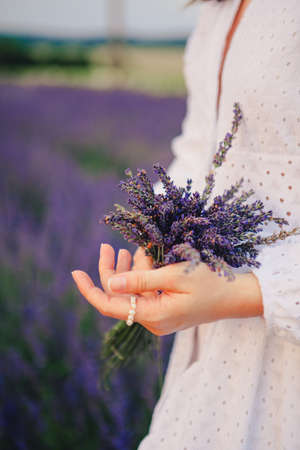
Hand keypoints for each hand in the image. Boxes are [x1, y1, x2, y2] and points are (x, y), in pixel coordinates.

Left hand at [71, 243, 262, 335]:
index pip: (109, 305)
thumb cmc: (210, 283)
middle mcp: (152, 321)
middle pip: (120, 296)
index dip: (89, 289)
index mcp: (152, 315)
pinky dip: (144, 276)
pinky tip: (146, 258)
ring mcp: (160, 318)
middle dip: (112, 270)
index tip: (75, 271)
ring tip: (132, 250)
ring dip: (130, 270)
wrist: (238, 297)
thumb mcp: (174, 276)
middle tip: (108, 246)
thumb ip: (140, 280)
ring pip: (134, 292)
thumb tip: (110, 282)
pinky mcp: (167, 311)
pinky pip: (146, 293)